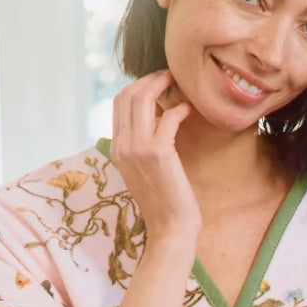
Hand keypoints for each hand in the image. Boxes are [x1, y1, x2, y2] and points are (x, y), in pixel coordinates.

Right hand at [110, 70, 200, 250]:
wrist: (170, 229)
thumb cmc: (164, 204)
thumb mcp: (143, 171)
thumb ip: (141, 146)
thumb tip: (155, 120)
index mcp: (117, 148)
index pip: (118, 103)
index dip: (138, 87)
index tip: (157, 84)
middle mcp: (122, 145)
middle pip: (128, 95)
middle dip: (149, 80)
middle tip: (169, 77)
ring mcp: (138, 148)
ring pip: (143, 99)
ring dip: (162, 85)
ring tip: (178, 84)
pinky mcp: (159, 152)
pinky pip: (168, 117)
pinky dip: (179, 108)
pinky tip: (189, 110)